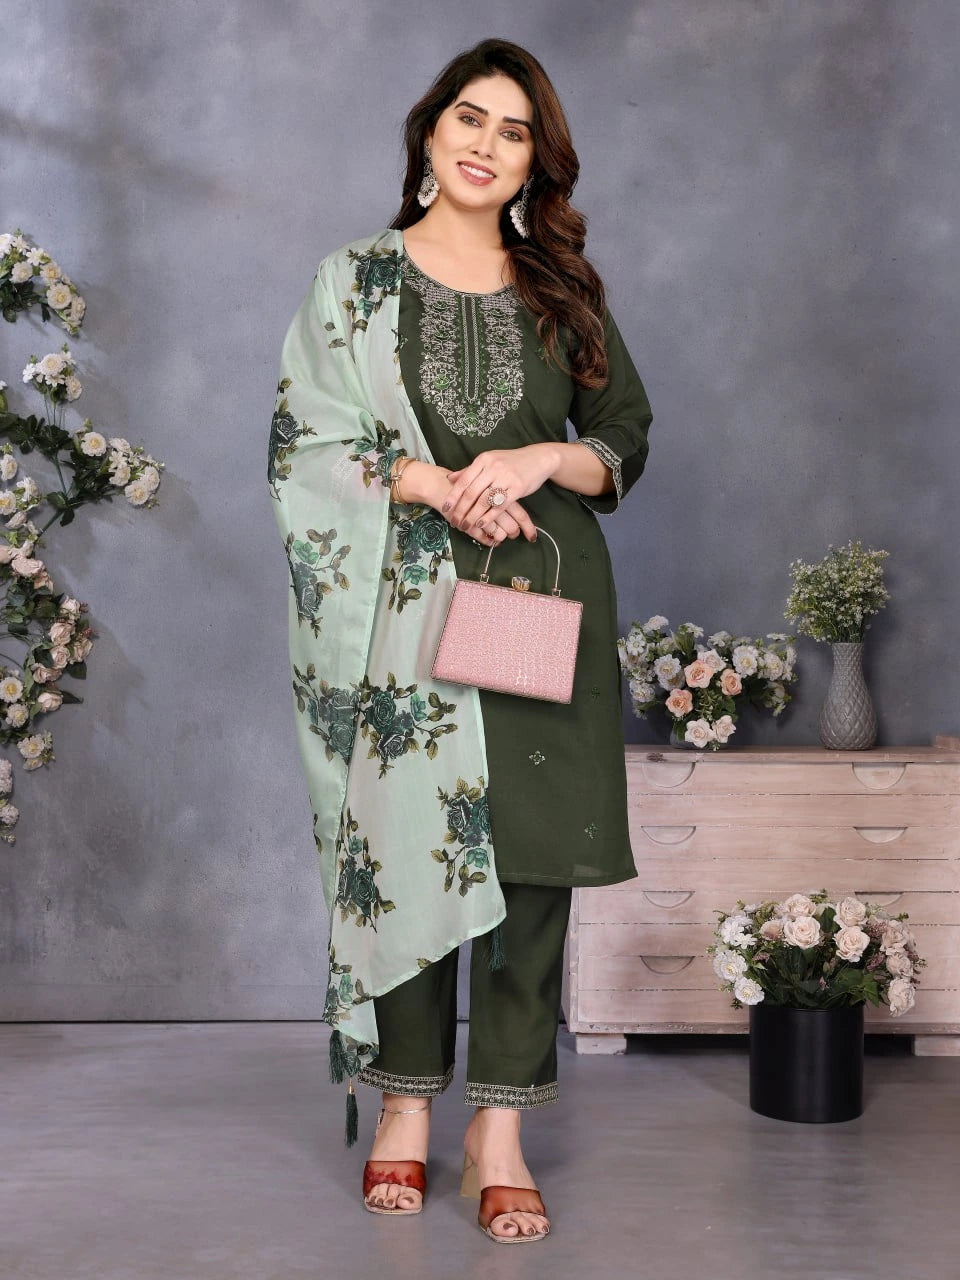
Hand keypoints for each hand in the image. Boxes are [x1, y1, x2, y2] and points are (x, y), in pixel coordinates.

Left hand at [441, 445, 558, 544]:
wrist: (538, 458)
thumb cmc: (511, 462)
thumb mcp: (489, 461)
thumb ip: (470, 470)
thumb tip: (449, 478)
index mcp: (483, 460)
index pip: (464, 480)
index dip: (453, 496)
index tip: (446, 508)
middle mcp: (493, 467)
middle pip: (471, 493)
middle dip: (461, 510)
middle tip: (455, 522)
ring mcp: (506, 477)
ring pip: (484, 501)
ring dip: (473, 516)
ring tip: (466, 526)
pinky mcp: (518, 488)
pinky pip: (499, 506)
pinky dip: (489, 517)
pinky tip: (482, 524)